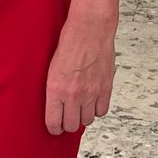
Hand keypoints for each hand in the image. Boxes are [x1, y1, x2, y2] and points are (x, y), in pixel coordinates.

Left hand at [44, 11, 115, 135]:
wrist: (90, 28)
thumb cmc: (69, 42)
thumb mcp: (52, 66)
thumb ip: (54, 88)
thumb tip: (56, 104)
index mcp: (55, 89)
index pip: (53, 122)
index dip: (54, 128)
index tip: (54, 127)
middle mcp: (73, 94)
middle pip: (71, 125)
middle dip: (68, 123)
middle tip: (67, 117)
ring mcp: (91, 93)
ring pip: (87, 120)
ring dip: (83, 115)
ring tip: (80, 106)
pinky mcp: (105, 88)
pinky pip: (102, 111)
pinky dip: (97, 109)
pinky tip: (93, 101)